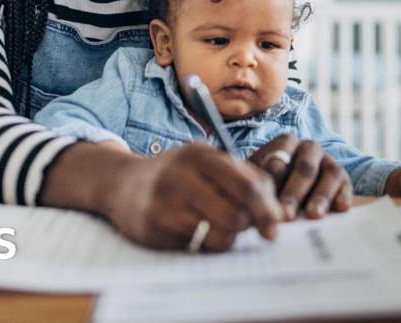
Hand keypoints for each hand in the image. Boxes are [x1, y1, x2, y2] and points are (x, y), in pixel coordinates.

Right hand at [83, 142, 282, 250]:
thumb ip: (243, 179)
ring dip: (229, 238)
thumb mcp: (207, 165)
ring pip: (220, 234)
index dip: (267, 209)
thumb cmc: (176, 177)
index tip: (276, 226)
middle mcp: (182, 175)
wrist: (122, 185)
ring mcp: (166, 201)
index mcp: (201, 155)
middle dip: (249, 226)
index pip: (248, 186)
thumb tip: (278, 211)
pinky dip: (205, 244)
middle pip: (237, 212)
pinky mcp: (155, 226)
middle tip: (249, 229)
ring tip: (221, 230)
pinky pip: (197, 246)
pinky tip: (197, 234)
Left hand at [248, 135, 352, 219]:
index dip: (273, 183)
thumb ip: (257, 189)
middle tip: (286, 216)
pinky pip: (346, 185)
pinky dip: (344, 196)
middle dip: (294, 193)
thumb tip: (252, 208)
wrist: (291, 189)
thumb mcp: (259, 182)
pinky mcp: (343, 177)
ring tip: (313, 215)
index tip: (267, 204)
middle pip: (304, 169)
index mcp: (285, 143)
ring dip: (321, 196)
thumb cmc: (270, 187)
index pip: (278, 161)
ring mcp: (328, 160)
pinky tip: (341, 209)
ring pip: (328, 175)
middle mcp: (309, 147)